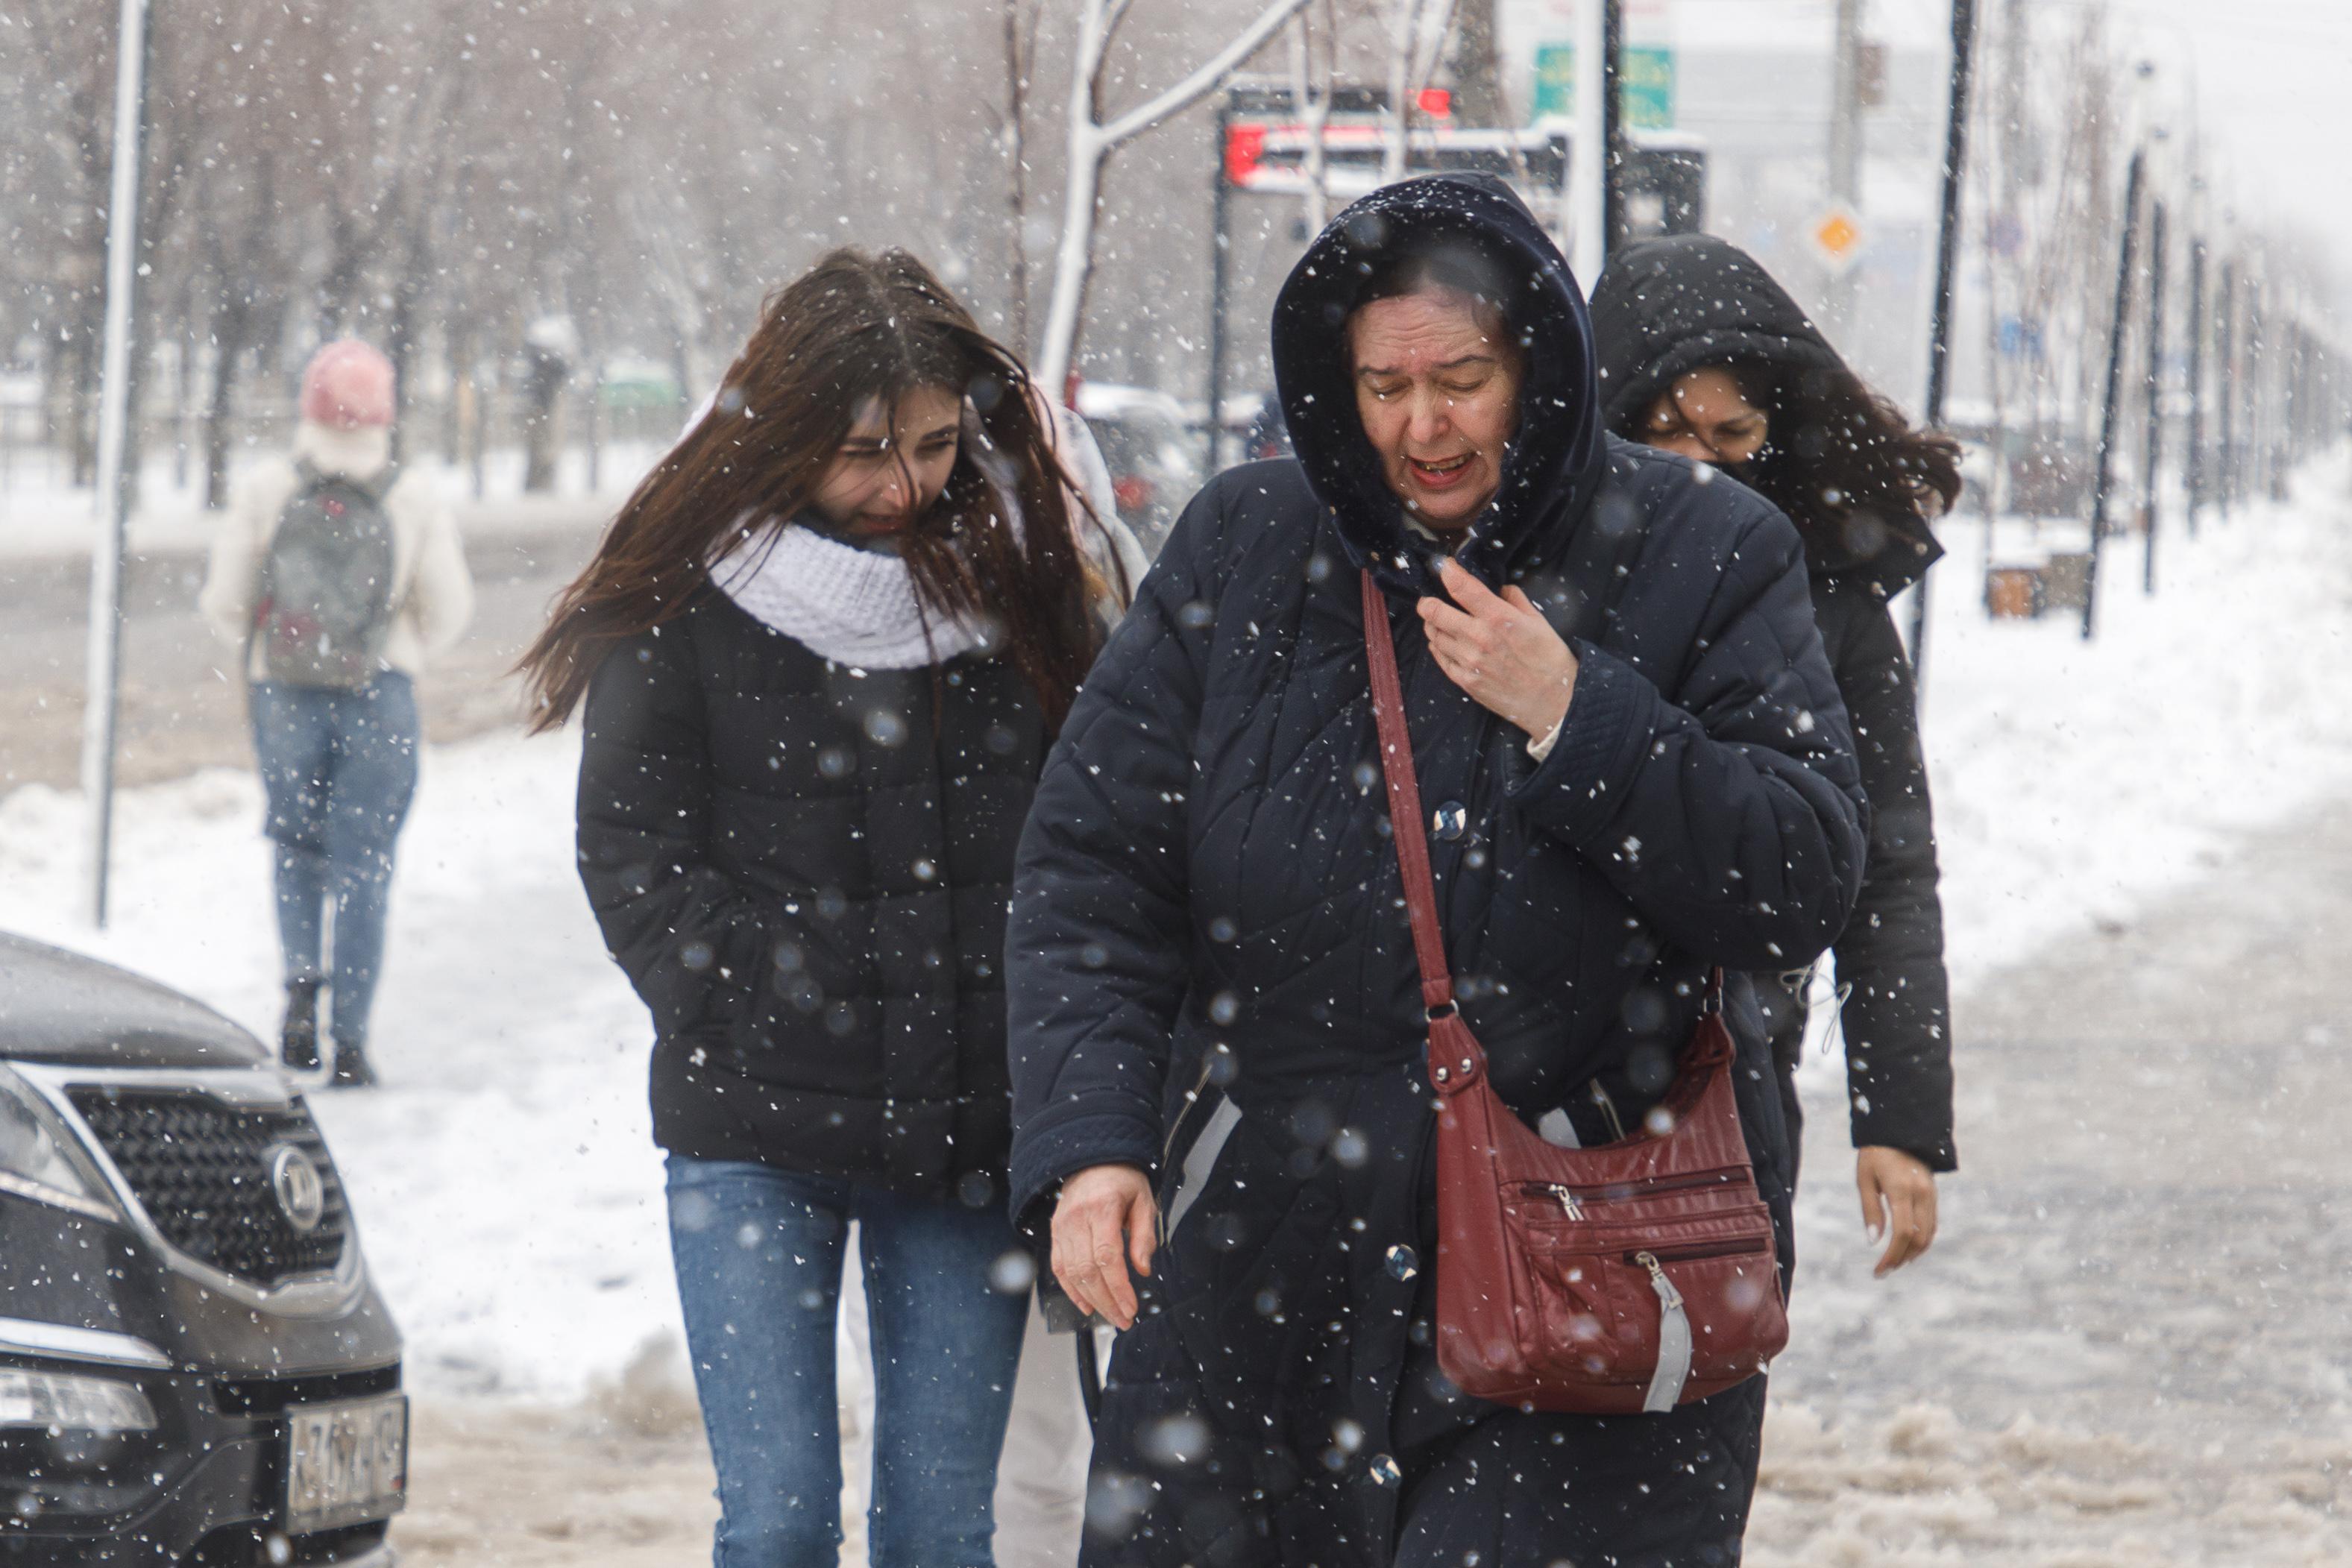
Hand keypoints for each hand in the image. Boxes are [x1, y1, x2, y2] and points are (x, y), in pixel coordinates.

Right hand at [1050, 1163, 1156, 1329]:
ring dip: (1091, 1300)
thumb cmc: (1122, 1180)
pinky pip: (1059, 1267)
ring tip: (1111, 1316)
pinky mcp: (1056, 1233)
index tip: (1131, 1307)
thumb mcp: (1144, 1200)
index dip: (1118, 1287)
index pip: (1107, 1256)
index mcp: (1102, 1207)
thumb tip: (1143, 1269)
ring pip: (1072, 1273)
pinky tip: (1087, 1305)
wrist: (1092, 1160)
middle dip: (1107, 1301)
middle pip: (1088, 1270)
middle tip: (1124, 1319)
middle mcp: (1077, 1218)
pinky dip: (1071, 1290)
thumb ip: (1144, 1236)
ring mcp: (1062, 1227)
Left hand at [1416, 558, 1578, 739]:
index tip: (1444, 567)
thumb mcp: (1538, 621)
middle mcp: (1478, 637)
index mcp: (1498, 617)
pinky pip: (1440, 658)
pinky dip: (1438, 647)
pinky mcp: (1465, 681)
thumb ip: (1514, 599)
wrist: (1553, 701)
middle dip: (1427, 602)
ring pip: (1434, 635)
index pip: (1462, 587)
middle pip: (1435, 612)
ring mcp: (1469, 661)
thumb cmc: (1549, 659)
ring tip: (1438, 622)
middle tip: (1428, 600)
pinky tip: (1444, 643)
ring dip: (1432, 625)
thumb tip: (1498, 589)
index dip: (1447, 572)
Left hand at [1856, 1146, 1938, 1276]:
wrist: (1899, 1130)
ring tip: (1894, 1262)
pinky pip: (1932, 1224)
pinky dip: (1921, 1240)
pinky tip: (1907, 1248)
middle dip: (1902, 1258)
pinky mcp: (1933, 1195)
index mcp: (1902, 1190)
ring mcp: (1931, 1195)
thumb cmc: (1875, 1154)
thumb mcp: (1865, 1179)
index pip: (1903, 1233)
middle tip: (1884, 1270)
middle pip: (1919, 1239)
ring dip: (1913, 1253)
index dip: (1892, 1255)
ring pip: (1929, 1234)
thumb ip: (1871, 1211)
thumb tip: (1874, 1242)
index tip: (1879, 1270)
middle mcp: (1922, 1194)